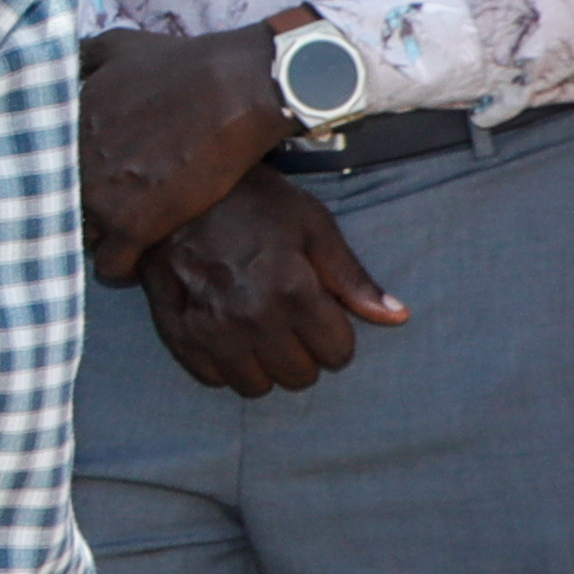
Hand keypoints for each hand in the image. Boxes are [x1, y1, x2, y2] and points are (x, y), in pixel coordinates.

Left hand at [78, 22, 295, 282]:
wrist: (232, 91)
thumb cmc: (181, 65)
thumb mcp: (117, 45)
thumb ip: (81, 58)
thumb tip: (67, 65)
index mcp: (59, 128)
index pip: (43, 168)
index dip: (68, 176)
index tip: (93, 177)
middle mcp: (68, 165)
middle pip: (60, 205)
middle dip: (82, 208)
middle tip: (113, 206)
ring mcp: (96, 198)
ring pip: (82, 239)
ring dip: (101, 239)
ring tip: (126, 233)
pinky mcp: (131, 226)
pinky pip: (111, 266)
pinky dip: (121, 268)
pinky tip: (136, 259)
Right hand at [136, 172, 408, 396]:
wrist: (175, 188)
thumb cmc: (252, 202)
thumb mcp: (313, 226)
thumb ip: (352, 278)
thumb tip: (398, 316)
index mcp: (293, 290)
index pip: (337, 353)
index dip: (336, 336)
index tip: (322, 316)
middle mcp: (252, 317)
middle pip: (298, 375)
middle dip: (303, 354)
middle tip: (290, 323)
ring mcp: (210, 329)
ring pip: (254, 385)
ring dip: (263, 366)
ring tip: (258, 332)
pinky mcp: (176, 332)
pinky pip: (211, 377)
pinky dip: (224, 364)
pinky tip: (226, 334)